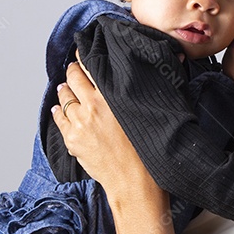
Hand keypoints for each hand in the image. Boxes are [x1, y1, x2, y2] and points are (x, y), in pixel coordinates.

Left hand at [52, 55, 155, 197]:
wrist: (133, 182)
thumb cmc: (145, 150)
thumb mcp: (147, 111)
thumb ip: (145, 88)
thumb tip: (175, 59)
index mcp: (111, 96)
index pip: (91, 65)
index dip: (85, 55)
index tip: (83, 51)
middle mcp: (92, 105)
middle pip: (73, 77)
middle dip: (72, 71)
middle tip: (73, 69)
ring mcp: (79, 123)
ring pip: (64, 97)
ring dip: (64, 90)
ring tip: (65, 88)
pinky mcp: (72, 139)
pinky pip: (59, 119)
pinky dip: (58, 111)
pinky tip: (58, 109)